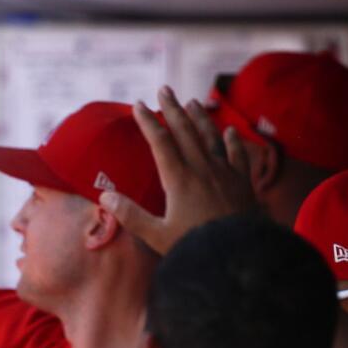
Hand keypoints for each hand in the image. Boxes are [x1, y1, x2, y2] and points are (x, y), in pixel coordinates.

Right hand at [99, 86, 256, 254]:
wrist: (239, 257)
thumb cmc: (194, 248)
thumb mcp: (157, 236)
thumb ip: (130, 215)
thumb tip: (104, 196)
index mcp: (179, 179)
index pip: (161, 141)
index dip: (148, 121)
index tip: (138, 105)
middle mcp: (202, 169)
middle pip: (186, 131)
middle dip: (173, 108)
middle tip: (164, 89)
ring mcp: (225, 174)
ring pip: (211, 137)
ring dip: (200, 118)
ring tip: (192, 102)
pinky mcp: (243, 184)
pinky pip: (238, 155)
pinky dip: (232, 141)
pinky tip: (230, 131)